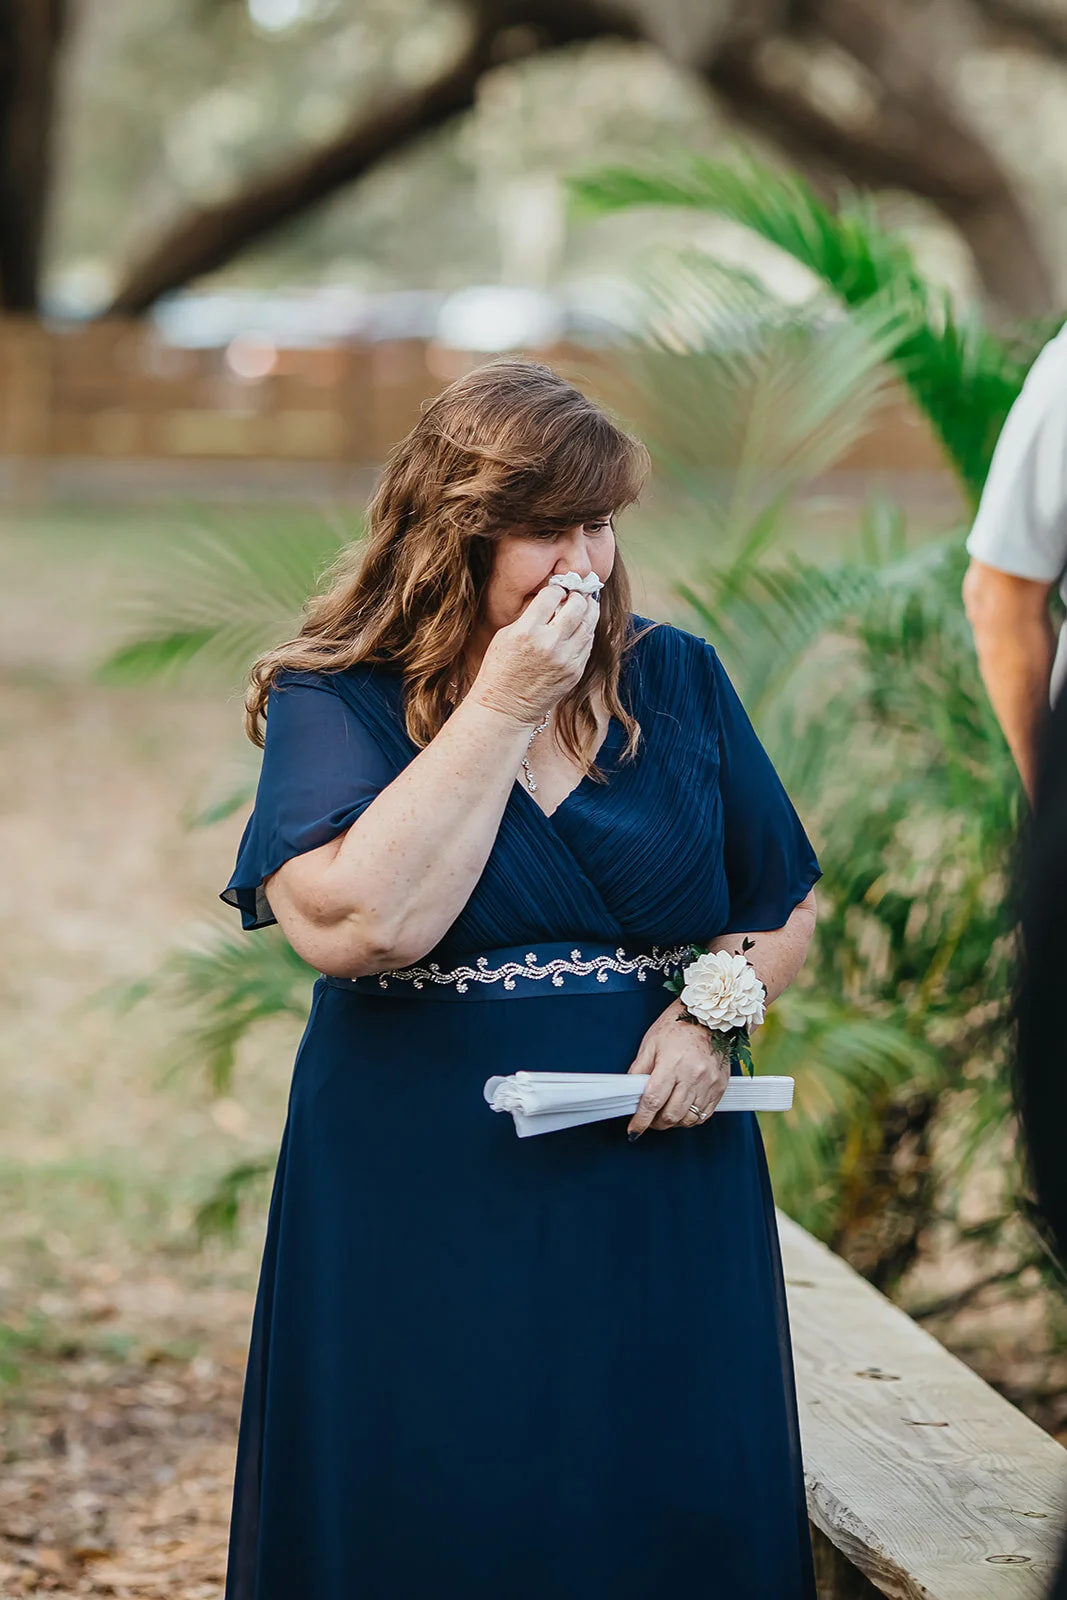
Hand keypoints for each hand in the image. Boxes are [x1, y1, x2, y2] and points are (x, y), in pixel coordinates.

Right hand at [471, 584, 598, 724]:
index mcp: (527, 631)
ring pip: (589, 623)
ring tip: (586, 603)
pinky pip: (588, 644)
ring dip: (589, 610)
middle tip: (576, 592)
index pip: (552, 595)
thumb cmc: (500, 670)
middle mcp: (549, 643)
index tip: (557, 589)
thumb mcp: (505, 635)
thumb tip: (551, 599)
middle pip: (577, 605)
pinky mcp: (575, 672)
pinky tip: (582, 626)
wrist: (505, 708)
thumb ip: (529, 616)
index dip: (556, 589)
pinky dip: (587, 631)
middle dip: (578, 595)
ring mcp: (565, 659)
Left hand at [626, 1002, 729, 1137]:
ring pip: (688, 1119)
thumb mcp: (650, 1044)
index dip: (641, 1120)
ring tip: (665, 1113)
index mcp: (672, 1064)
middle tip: (649, 1119)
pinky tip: (682, 1110)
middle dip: (656, 1123)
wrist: (707, 1016)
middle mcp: (692, 1075)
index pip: (653, 1101)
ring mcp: (709, 1083)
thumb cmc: (677, 1026)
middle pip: (671, 1115)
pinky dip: (691, 1118)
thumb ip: (639, 1070)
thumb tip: (629, 1092)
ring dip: (673, 1122)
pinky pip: (705, 1114)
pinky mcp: (720, 1086)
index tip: (634, 1129)